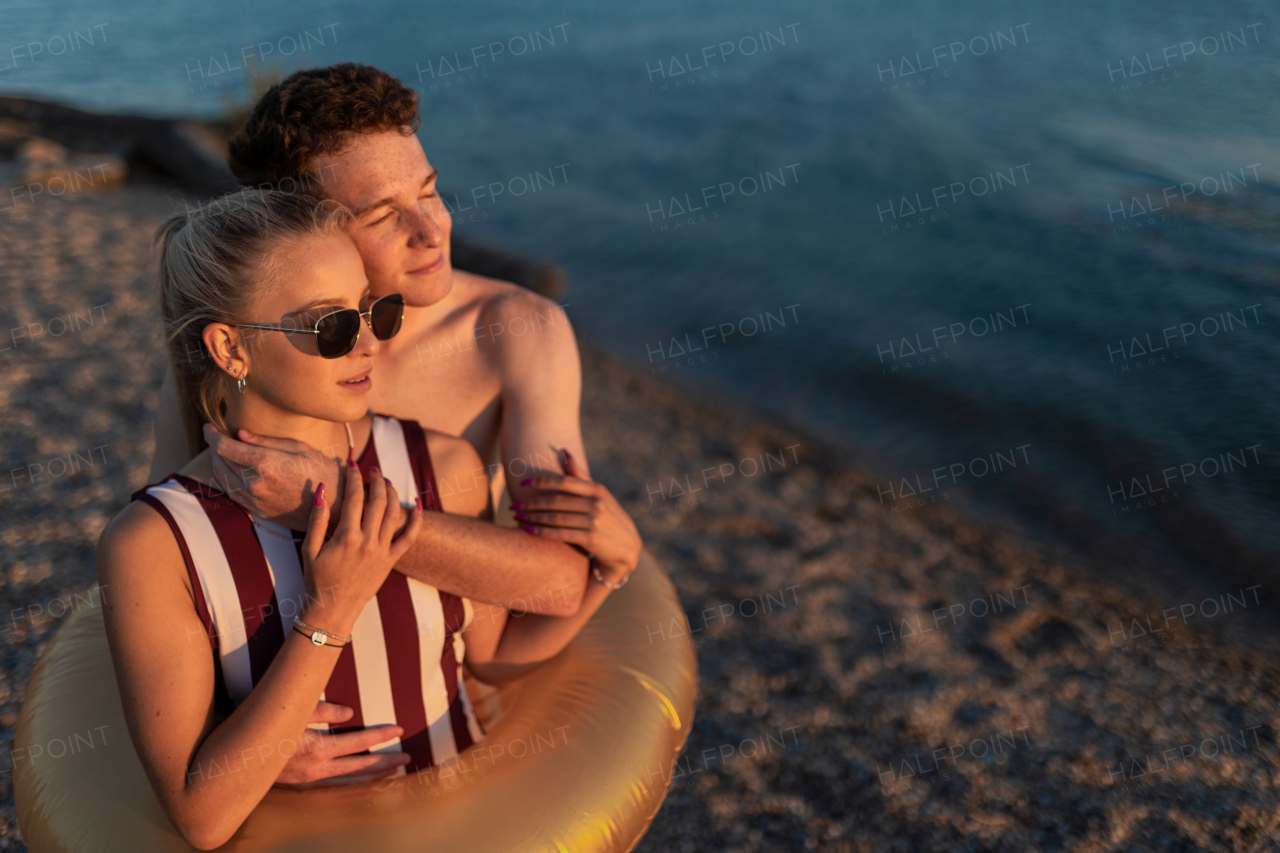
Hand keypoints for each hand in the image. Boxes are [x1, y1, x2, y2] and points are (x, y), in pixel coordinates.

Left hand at [206, 424, 343, 529]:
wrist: (336, 506)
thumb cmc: (323, 471)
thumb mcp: (299, 448)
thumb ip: (266, 441)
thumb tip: (240, 434)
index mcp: (266, 463)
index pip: (224, 447)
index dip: (212, 435)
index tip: (208, 427)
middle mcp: (256, 483)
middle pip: (220, 461)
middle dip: (215, 445)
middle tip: (216, 435)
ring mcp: (255, 499)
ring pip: (223, 477)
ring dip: (218, 462)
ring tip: (221, 450)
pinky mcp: (258, 511)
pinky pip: (232, 492)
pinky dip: (225, 478)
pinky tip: (229, 469)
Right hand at [273, 701, 410, 787]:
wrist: (230, 755)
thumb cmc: (262, 725)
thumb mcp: (293, 710)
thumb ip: (323, 710)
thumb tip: (350, 714)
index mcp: (316, 749)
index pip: (358, 742)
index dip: (380, 735)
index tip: (398, 729)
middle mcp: (315, 769)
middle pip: (360, 767)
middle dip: (385, 762)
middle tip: (408, 758)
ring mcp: (308, 779)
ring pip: (348, 780)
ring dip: (371, 776)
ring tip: (392, 771)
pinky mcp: (300, 783)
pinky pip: (334, 783)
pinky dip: (352, 781)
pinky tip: (360, 779)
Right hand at [301, 462, 423, 635]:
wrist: (333, 609)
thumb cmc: (317, 579)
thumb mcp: (309, 548)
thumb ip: (316, 519)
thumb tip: (320, 489)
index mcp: (346, 537)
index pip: (354, 497)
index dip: (354, 477)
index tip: (351, 465)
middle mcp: (368, 542)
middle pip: (378, 500)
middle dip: (376, 480)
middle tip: (372, 469)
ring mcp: (382, 551)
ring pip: (394, 513)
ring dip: (393, 493)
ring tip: (387, 481)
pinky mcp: (391, 560)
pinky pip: (410, 538)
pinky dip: (417, 520)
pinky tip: (419, 504)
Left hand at [513, 449, 641, 581]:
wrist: (627, 548)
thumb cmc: (608, 517)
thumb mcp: (599, 494)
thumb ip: (579, 475)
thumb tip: (563, 450)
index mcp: (597, 490)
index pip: (564, 482)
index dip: (541, 482)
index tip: (523, 483)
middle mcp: (596, 504)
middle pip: (556, 501)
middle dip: (531, 503)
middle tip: (513, 505)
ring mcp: (594, 522)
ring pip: (556, 518)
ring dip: (533, 517)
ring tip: (517, 517)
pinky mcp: (591, 540)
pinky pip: (560, 534)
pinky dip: (542, 532)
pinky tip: (529, 530)